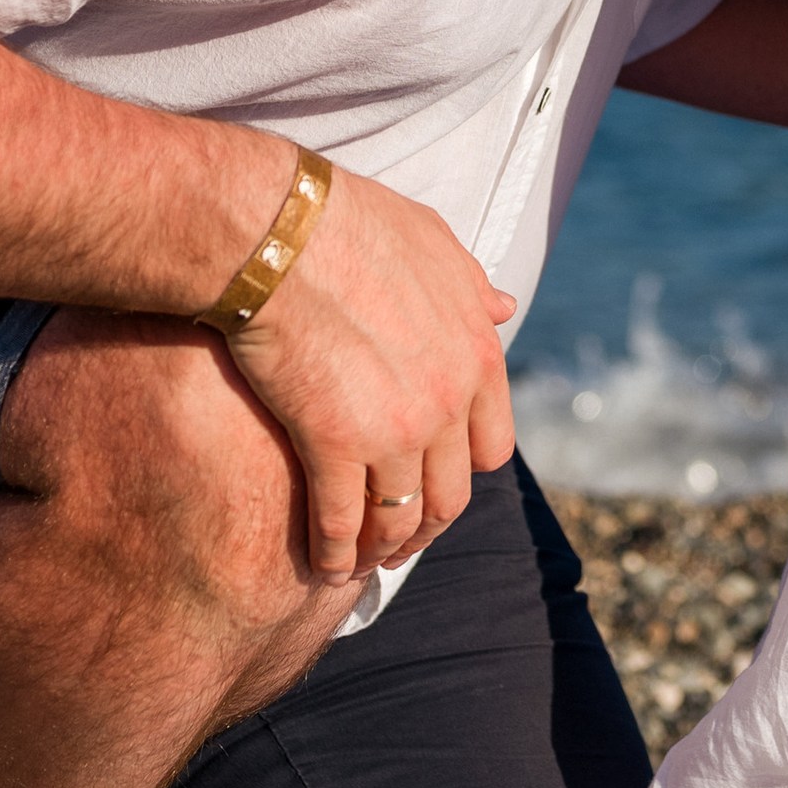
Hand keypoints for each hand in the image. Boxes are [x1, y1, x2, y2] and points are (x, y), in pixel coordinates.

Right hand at [221, 168, 517, 580]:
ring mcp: (396, 429)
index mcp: (476, 354)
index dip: (463, 471)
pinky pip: (342, 523)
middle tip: (400, 540)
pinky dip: (334, 553)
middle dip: (427, 526)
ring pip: (401, 519)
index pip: (491, 445)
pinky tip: (320, 564)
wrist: (283, 233)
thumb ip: (470, 284)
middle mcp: (448, 400)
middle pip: (451, 495)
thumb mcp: (434, 242)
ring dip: (383, 549)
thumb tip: (504, 306)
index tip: (437, 482)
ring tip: (360, 560)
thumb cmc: (351, 223)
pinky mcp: (335, 445)